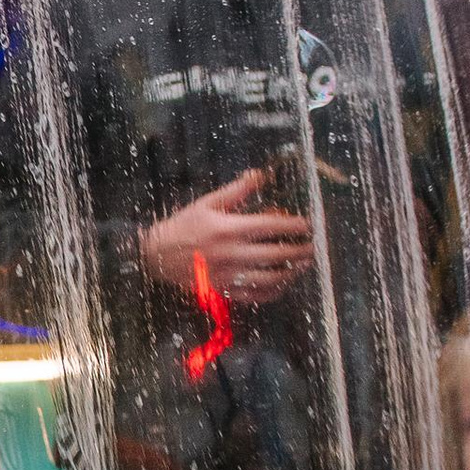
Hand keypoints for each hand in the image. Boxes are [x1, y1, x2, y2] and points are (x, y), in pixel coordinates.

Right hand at [139, 170, 314, 309]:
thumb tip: (262, 174)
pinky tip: (283, 284)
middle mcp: (232, 254)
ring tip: (303, 264)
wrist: (157, 257)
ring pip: (271, 278)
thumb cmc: (183, 226)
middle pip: (277, 254)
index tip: (308, 224)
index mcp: (229, 229)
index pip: (272, 226)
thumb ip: (237, 190)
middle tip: (313, 246)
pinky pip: (256, 295)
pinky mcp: (225, 291)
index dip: (295, 225)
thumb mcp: (208, 203)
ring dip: (292, 271)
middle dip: (300, 250)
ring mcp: (230, 276)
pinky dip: (275, 291)